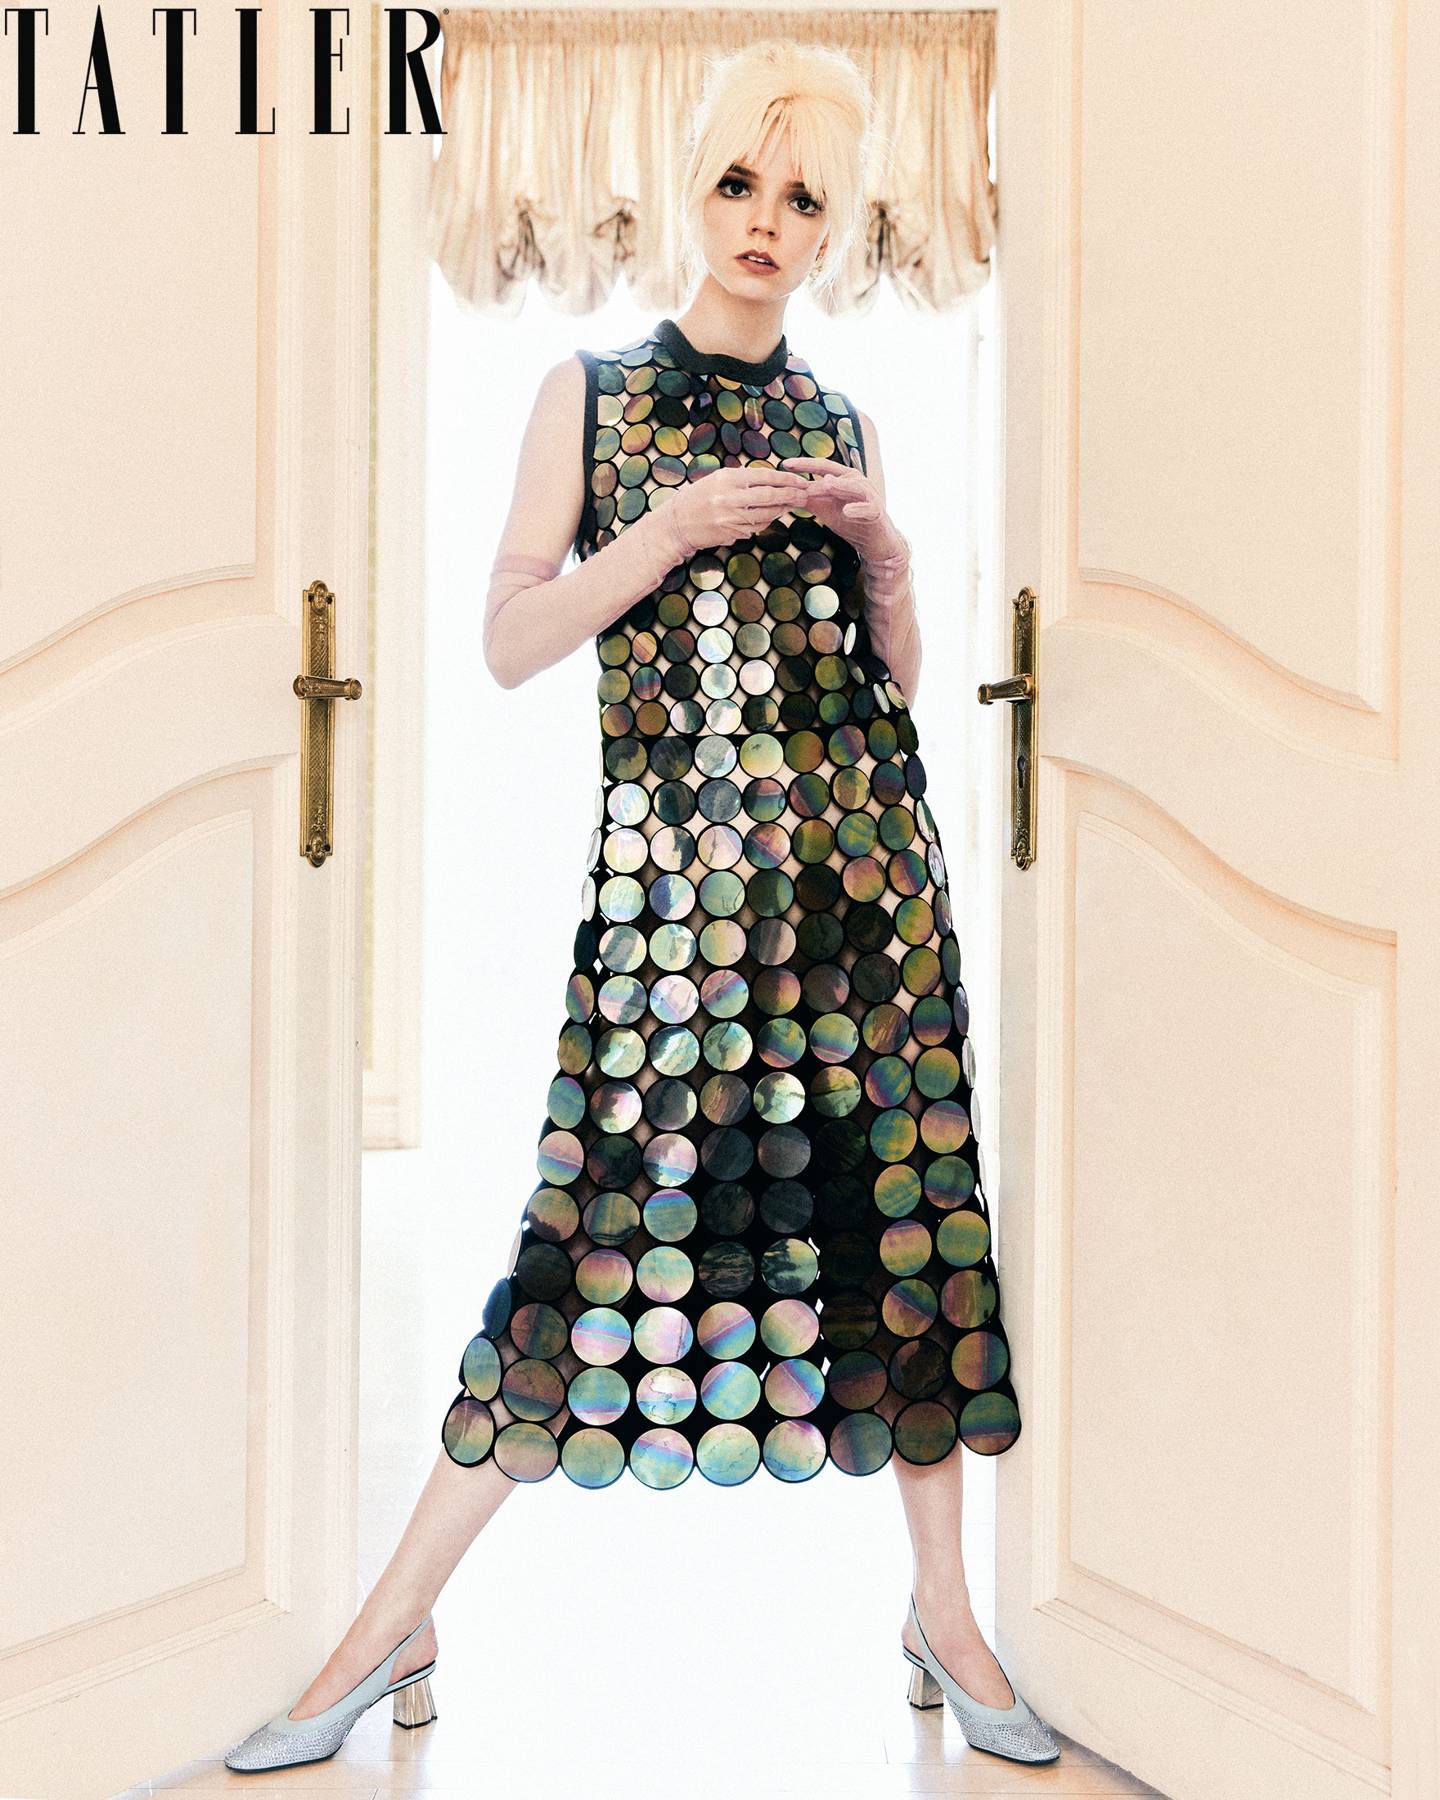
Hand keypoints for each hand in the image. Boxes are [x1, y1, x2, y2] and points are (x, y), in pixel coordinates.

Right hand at [655, 463, 813, 557]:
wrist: (677, 524)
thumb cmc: (697, 498)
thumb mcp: (717, 479)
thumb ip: (742, 479)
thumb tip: (770, 479)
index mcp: (727, 479)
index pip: (764, 476)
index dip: (786, 479)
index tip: (799, 480)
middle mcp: (729, 497)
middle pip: (770, 496)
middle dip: (791, 495)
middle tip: (805, 494)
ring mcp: (731, 518)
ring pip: (767, 514)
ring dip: (783, 509)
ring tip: (794, 504)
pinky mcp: (732, 533)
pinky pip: (757, 527)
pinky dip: (768, 521)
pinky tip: (775, 516)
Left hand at [779, 455, 912, 606]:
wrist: (874, 541)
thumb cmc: (850, 521)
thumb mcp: (826, 508)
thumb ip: (810, 499)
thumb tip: (787, 493)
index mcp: (843, 478)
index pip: (821, 467)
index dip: (803, 465)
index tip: (784, 464)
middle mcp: (856, 481)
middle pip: (834, 473)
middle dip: (814, 469)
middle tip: (796, 470)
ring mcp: (868, 495)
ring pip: (854, 487)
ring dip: (840, 486)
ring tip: (826, 484)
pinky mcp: (876, 511)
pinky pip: (866, 508)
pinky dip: (857, 509)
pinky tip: (848, 511)